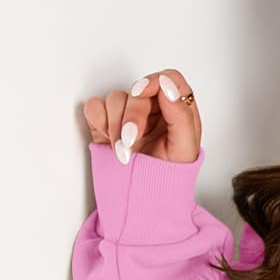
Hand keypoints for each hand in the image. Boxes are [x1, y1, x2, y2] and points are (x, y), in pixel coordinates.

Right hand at [81, 67, 201, 165]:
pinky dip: (98, 121)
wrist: (144, 200)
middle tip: (131, 140)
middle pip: (138, 90)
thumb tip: (167, 85)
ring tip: (123, 151)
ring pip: (115, 98)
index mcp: (177, 111)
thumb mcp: (185, 149)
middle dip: (132, 115)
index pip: (170, 79)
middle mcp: (153, 108)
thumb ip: (181, 114)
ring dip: (115, 125)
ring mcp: (128, 115)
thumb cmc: (169, 177)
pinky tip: (108, 139)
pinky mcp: (106, 124)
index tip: (143, 92)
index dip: (155, 81)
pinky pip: (95, 107)